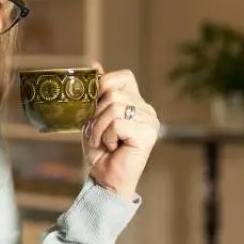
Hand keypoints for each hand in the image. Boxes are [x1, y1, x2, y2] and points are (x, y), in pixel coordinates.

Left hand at [82, 64, 159, 200]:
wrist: (105, 179)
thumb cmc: (100, 151)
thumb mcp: (93, 117)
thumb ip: (97, 92)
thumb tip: (94, 64)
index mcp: (136, 102)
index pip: (124, 76)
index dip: (104, 85)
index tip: (93, 104)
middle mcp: (146, 109)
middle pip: (114, 92)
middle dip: (96, 113)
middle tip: (97, 132)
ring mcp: (150, 121)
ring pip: (114, 106)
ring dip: (99, 127)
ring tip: (103, 141)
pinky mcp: (148, 133)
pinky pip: (118, 122)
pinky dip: (107, 135)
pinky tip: (112, 146)